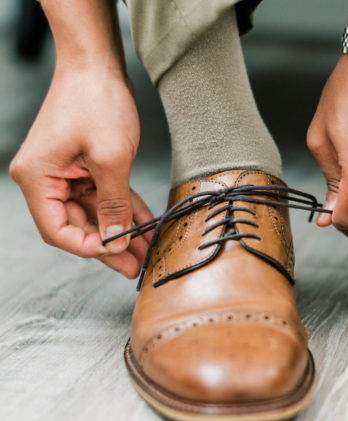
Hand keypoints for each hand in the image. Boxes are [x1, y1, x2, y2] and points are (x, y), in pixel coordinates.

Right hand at [10, 66, 153, 277]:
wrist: (99, 65)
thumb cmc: (96, 101)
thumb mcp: (111, 159)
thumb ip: (113, 204)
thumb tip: (115, 240)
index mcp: (37, 179)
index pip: (57, 231)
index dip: (88, 247)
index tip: (117, 253)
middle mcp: (46, 179)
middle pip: (76, 225)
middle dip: (109, 245)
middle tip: (135, 265)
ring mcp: (66, 173)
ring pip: (95, 214)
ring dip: (121, 230)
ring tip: (147, 249)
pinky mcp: (85, 166)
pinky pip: (105, 196)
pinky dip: (124, 209)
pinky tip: (145, 224)